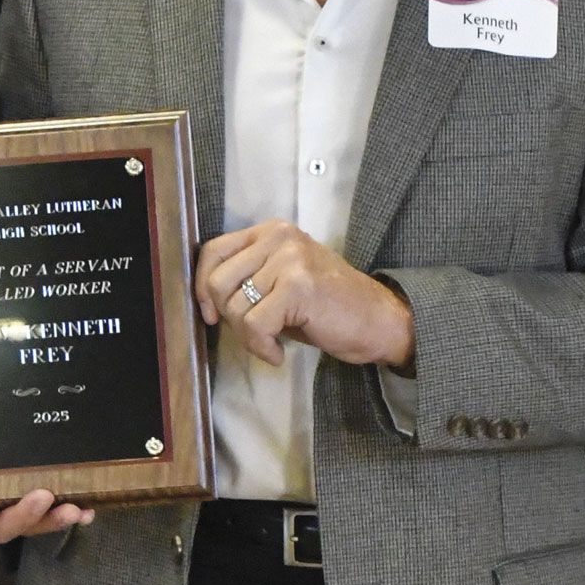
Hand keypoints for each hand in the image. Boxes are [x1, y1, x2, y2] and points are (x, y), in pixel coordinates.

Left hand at [194, 220, 413, 369]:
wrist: (382, 321)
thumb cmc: (330, 308)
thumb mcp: (283, 281)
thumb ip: (249, 278)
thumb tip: (207, 299)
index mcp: (271, 231)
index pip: (213, 251)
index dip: (202, 286)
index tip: (210, 314)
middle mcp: (278, 237)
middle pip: (218, 280)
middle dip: (228, 317)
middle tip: (253, 334)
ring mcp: (289, 260)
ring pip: (234, 306)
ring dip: (248, 336)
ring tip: (271, 342)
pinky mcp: (298, 287)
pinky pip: (254, 325)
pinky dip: (261, 348)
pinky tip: (279, 352)